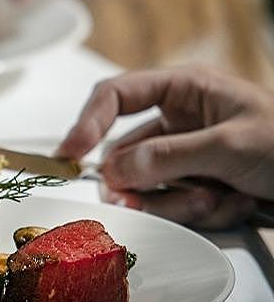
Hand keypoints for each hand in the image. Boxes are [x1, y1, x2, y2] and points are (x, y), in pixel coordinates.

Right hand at [57, 66, 273, 227]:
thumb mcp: (230, 144)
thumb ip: (169, 156)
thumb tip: (115, 170)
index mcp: (184, 90)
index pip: (116, 95)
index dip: (88, 120)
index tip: (70, 152)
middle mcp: (179, 120)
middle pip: (126, 151)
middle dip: (139, 181)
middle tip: (137, 201)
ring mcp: (188, 156)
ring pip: (149, 184)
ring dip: (177, 200)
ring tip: (217, 199)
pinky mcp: (199, 185)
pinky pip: (175, 203)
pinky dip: (200, 211)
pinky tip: (232, 204)